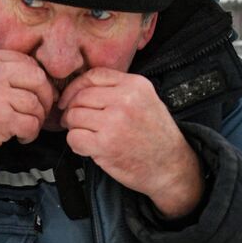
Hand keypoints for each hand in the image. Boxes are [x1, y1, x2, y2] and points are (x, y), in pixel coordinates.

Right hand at [0, 48, 56, 157]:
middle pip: (38, 79)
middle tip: (41, 110)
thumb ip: (0, 68)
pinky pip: (31, 124)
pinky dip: (31, 134)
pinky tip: (21, 137)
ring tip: (26, 126)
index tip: (39, 92)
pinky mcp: (2, 120)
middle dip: (46, 97)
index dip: (39, 79)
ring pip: (36, 104)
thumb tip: (37, 75)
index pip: (27, 61)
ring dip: (37, 119)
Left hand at [58, 69, 203, 218]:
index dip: (76, 87)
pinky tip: (87, 148)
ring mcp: (114, 122)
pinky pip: (74, 137)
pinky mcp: (105, 144)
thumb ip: (119, 90)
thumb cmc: (157, 137)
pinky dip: (75, 144)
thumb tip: (82, 89)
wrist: (171, 167)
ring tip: (85, 135)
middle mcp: (125, 100)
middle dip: (71, 110)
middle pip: (80, 96)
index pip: (94, 75)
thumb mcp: (146, 101)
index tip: (70, 98)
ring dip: (74, 127)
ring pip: (74, 116)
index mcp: (135, 85)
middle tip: (73, 121)